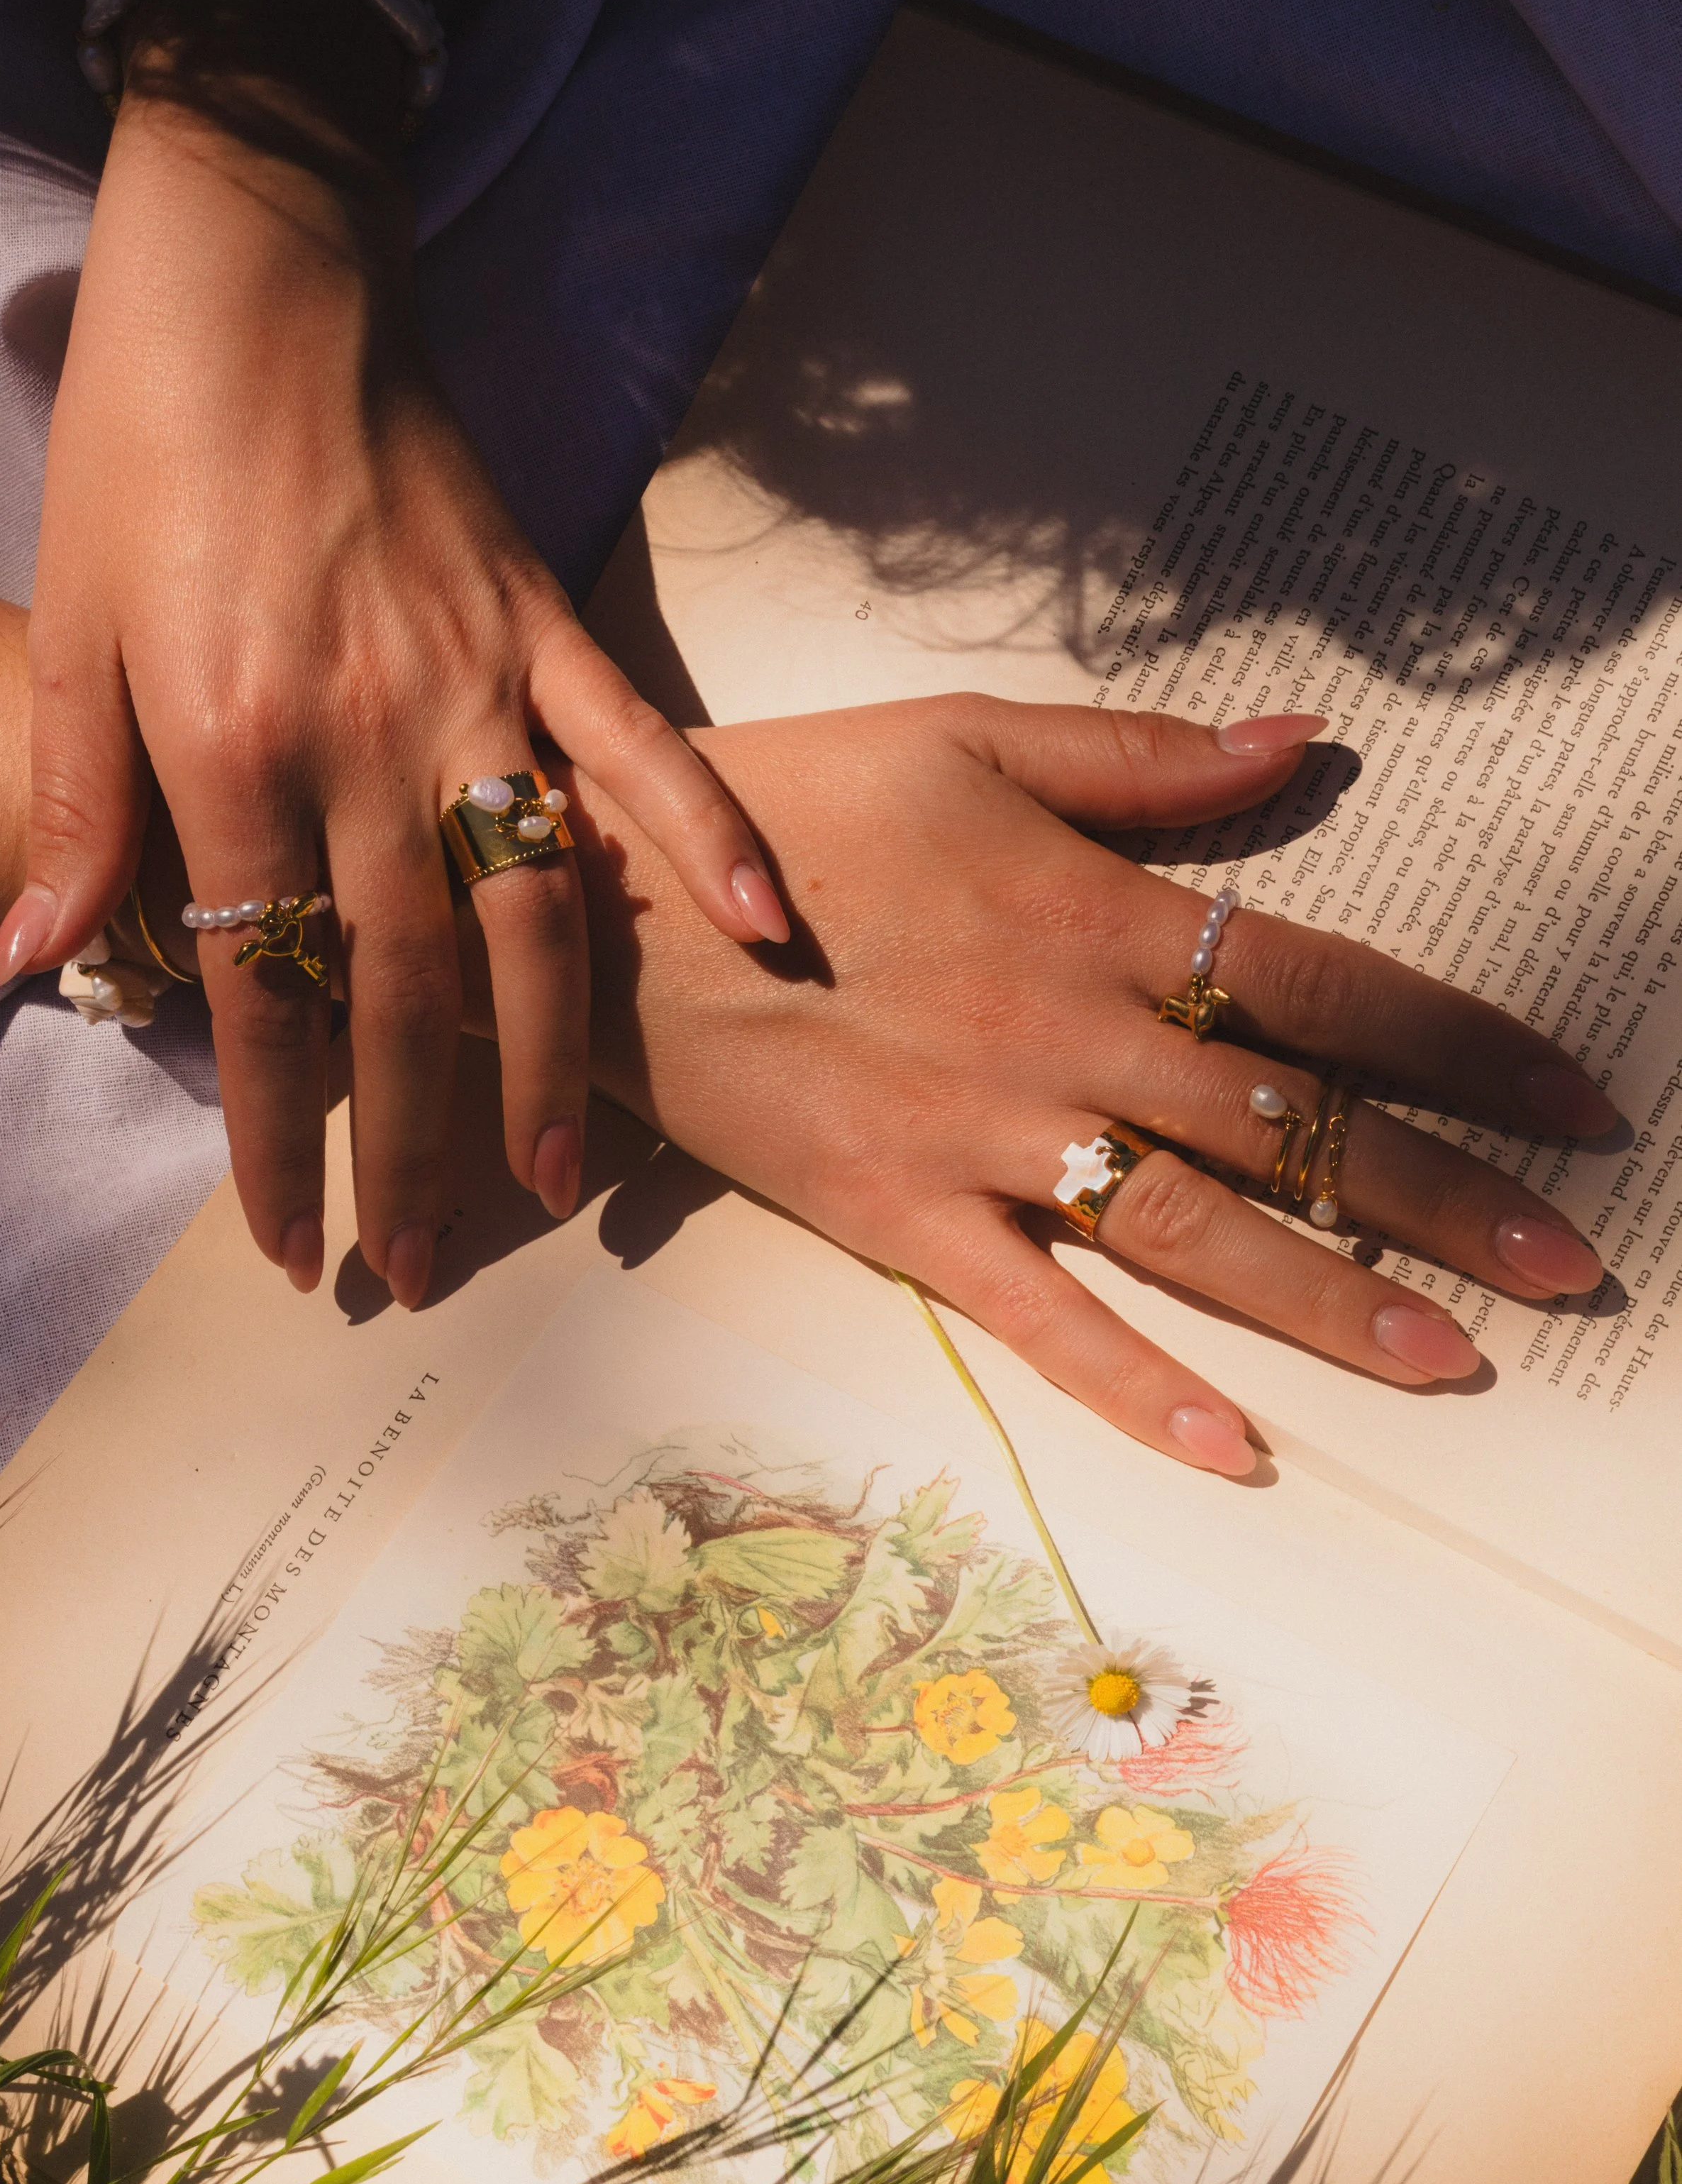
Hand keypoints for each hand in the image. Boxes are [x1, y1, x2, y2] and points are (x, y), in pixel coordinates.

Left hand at [0, 0, 785, 1306]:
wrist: (255, 272)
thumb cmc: (141, 446)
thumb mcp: (74, 624)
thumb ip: (80, 808)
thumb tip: (44, 968)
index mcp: (229, 743)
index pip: (257, 987)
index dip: (274, 1134)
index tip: (292, 1244)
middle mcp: (364, 734)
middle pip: (399, 986)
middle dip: (414, 1143)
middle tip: (432, 1265)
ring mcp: (472, 679)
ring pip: (528, 904)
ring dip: (556, 1050)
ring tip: (573, 1177)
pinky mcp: (545, 621)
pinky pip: (638, 745)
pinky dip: (703, 836)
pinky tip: (763, 931)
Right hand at [552, 696, 1612, 1475]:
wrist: (605, 911)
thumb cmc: (786, 806)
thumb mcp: (965, 735)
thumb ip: (1143, 755)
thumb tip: (1311, 738)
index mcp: (1096, 910)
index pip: (1325, 981)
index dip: (1464, 1044)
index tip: (1576, 1102)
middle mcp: (1065, 1032)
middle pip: (1291, 1127)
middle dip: (1443, 1199)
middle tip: (1575, 1271)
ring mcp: (983, 1137)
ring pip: (1191, 1233)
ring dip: (1331, 1303)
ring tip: (1451, 1363)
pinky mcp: (900, 1218)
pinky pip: (1034, 1316)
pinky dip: (1131, 1383)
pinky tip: (1232, 1448)